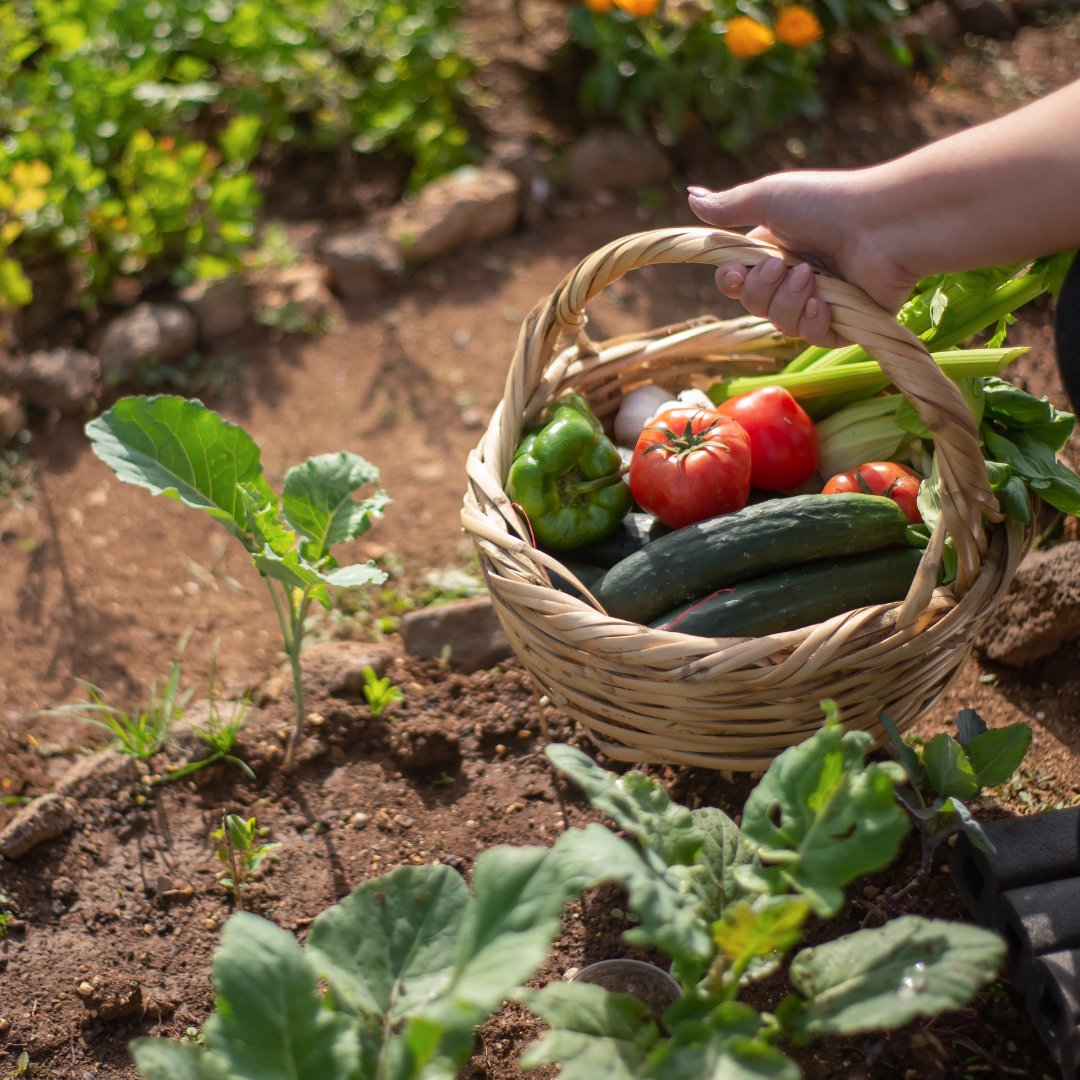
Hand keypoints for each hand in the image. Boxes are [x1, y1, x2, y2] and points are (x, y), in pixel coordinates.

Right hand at [688, 172, 918, 347]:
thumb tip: (690, 196)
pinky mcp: (846, 322)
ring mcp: (821, 301)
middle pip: (754, 306)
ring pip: (781, 324)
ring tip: (812, 277)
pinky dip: (813, 323)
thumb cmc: (828, 203)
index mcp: (776, 250)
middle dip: (762, 291)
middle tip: (782, 267)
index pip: (737, 281)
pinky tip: (824, 305)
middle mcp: (795, 277)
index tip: (734, 274)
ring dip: (789, 303)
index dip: (731, 283)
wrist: (884, 224)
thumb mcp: (770, 198)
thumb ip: (729, 206)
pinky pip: (813, 338)